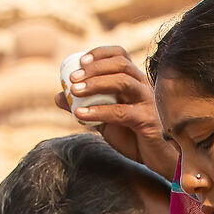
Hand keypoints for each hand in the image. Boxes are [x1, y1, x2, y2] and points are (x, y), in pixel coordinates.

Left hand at [59, 47, 166, 173]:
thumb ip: (85, 106)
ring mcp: (148, 102)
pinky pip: (121, 112)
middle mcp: (143, 86)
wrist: (156, 159)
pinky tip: (80, 115)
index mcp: (134, 81)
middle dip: (94, 67)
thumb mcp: (104, 120)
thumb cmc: (133, 136)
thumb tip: (57, 96)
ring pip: (123, 82)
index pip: (120, 56)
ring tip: (74, 91)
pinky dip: (99, 111)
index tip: (80, 61)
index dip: (100, 54)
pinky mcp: (148, 120)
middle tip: (72, 78)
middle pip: (121, 64)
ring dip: (96, 83)